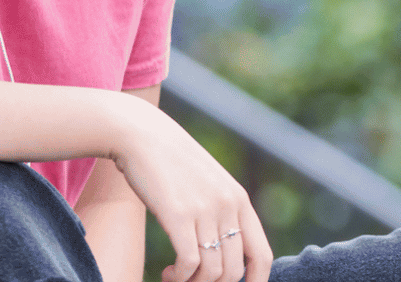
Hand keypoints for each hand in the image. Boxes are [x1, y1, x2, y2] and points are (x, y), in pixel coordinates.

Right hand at [109, 95, 273, 281]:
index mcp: (238, 197)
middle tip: (193, 281)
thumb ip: (221, 208)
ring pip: (212, 272)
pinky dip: (180, 277)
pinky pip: (189, 263)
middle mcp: (226, 204)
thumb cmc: (169, 160)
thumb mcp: (207, 180)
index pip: (262, 255)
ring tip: (176, 277)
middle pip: (234, 271)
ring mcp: (203, 209)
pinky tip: (169, 273)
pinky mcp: (177, 214)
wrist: (139, 133)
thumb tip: (227, 250)